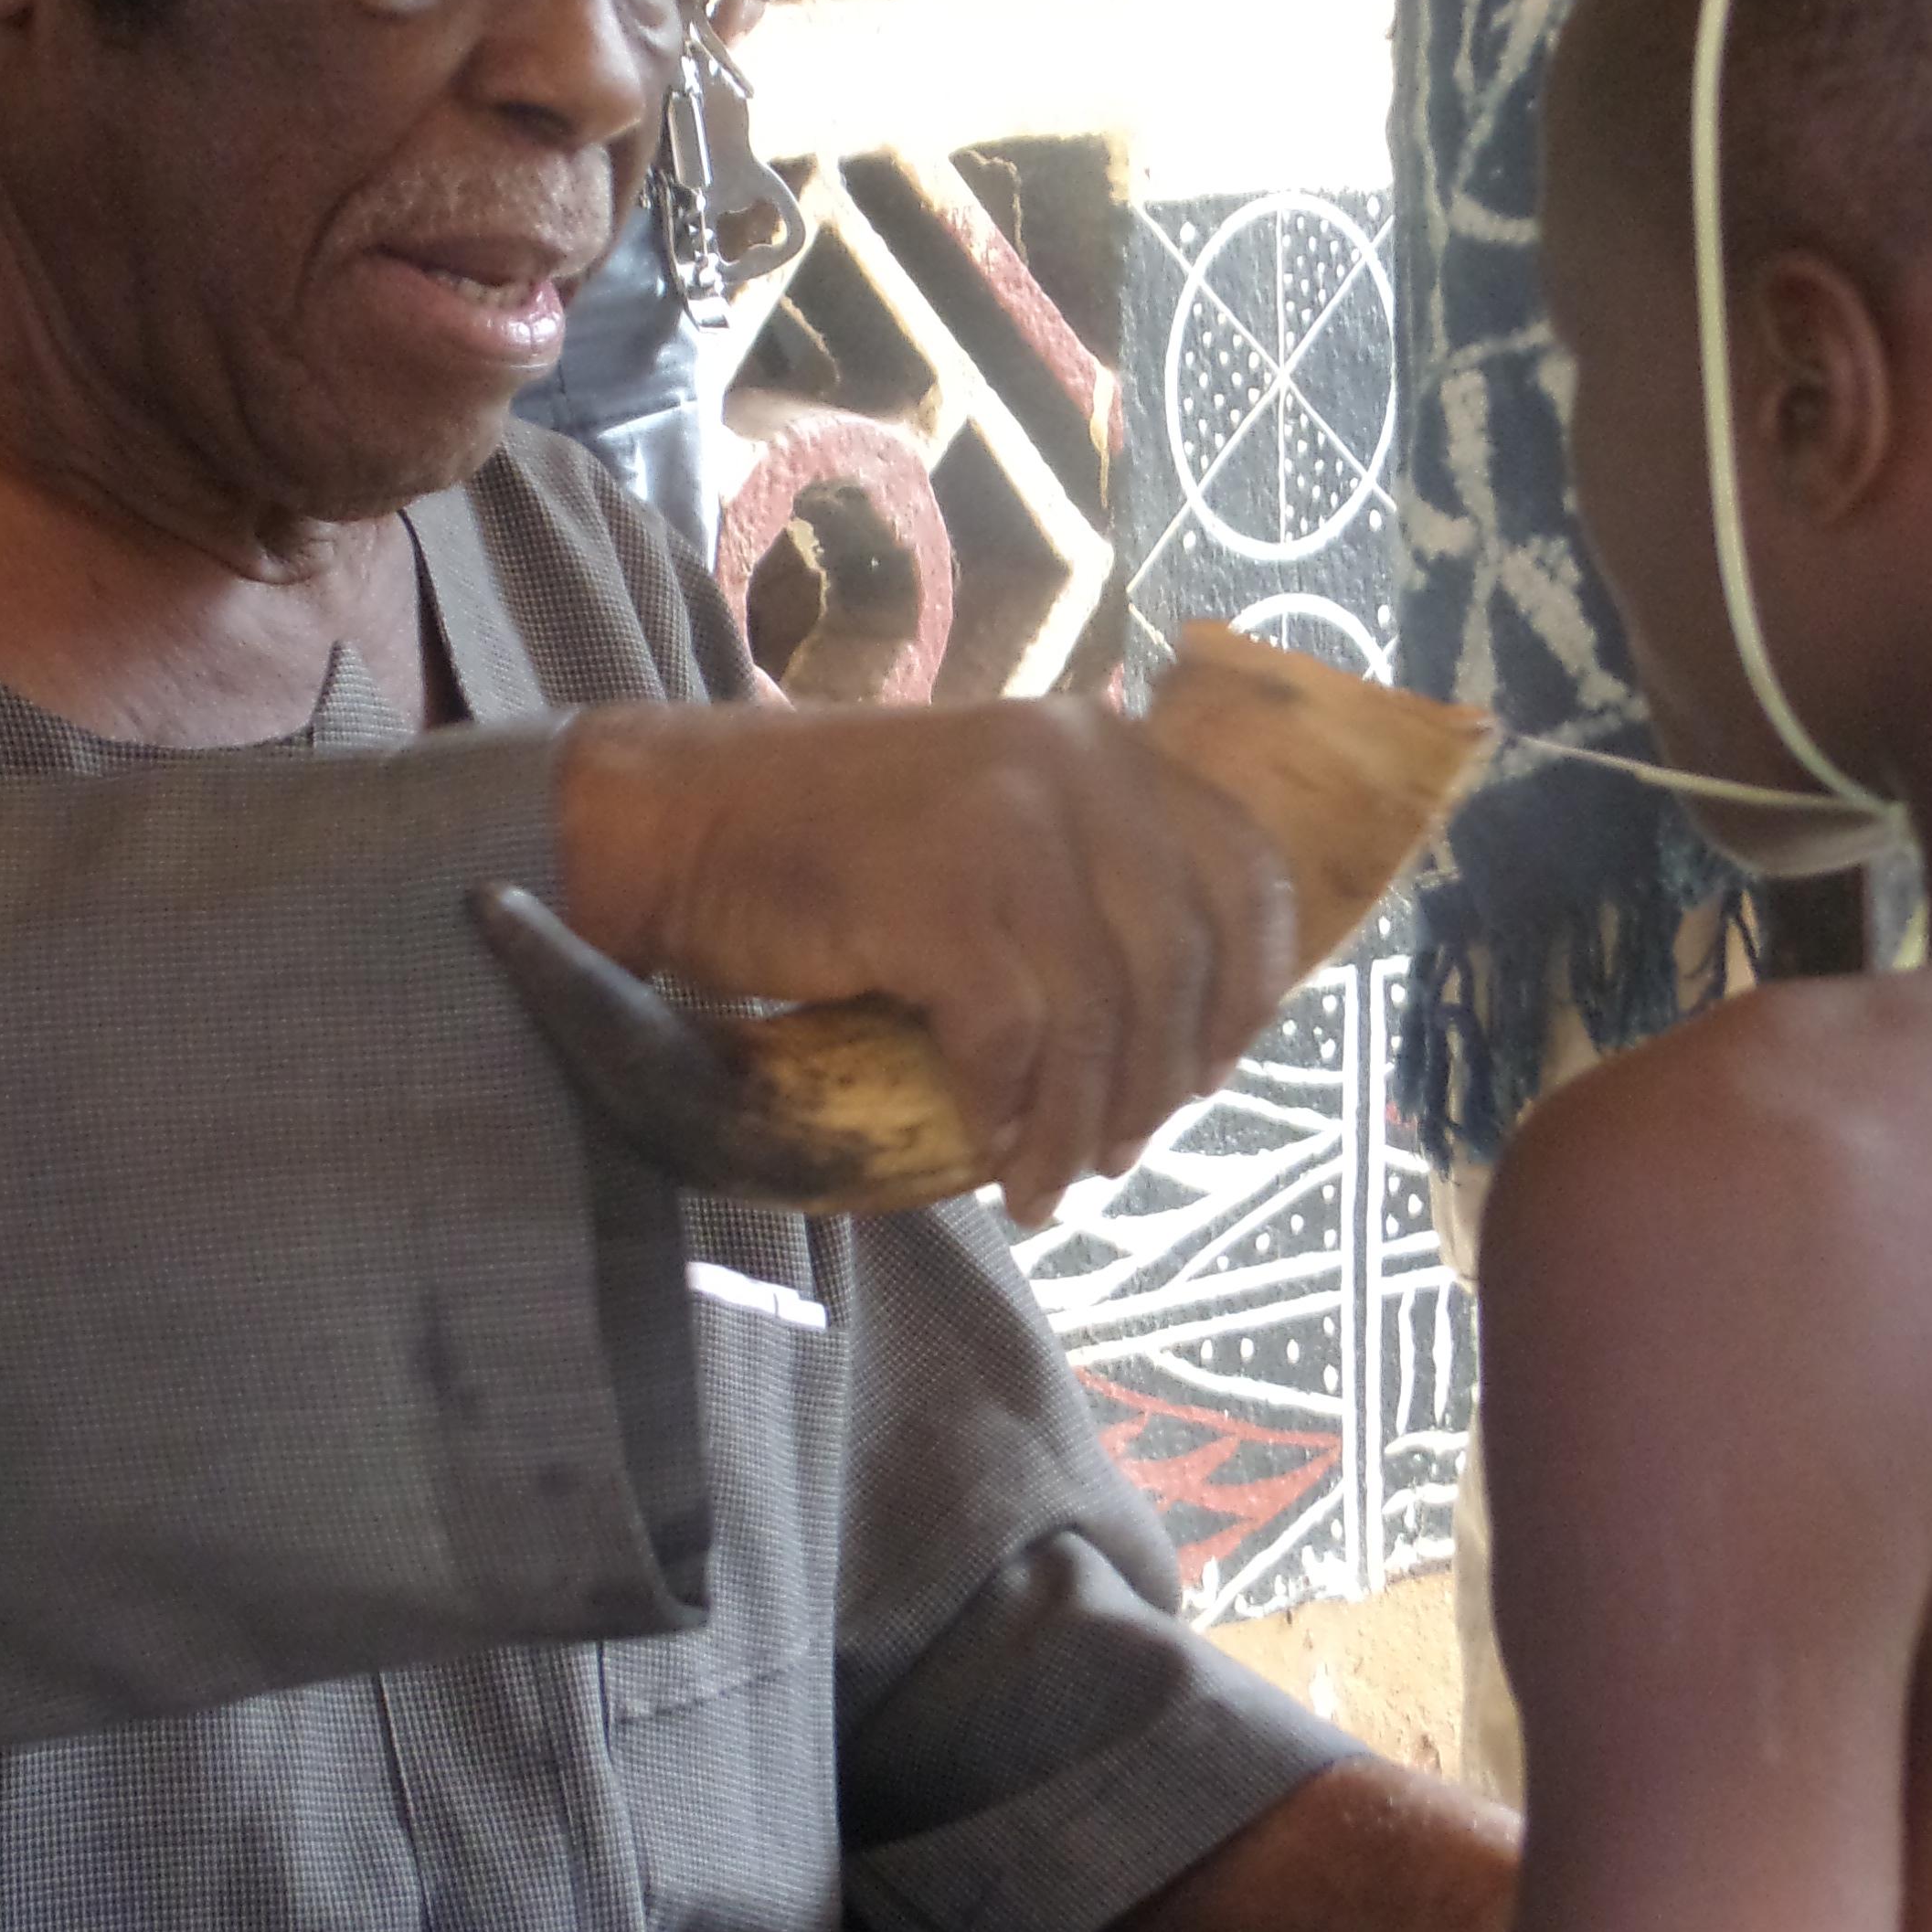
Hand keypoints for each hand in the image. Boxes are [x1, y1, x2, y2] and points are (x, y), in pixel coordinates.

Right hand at [556, 694, 1297, 1223]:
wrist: (680, 822)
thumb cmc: (834, 845)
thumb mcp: (996, 826)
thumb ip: (1088, 880)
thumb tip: (1185, 1024)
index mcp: (1105, 747)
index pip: (1246, 870)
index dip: (1251, 988)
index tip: (1214, 1070)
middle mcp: (1074, 768)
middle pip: (1181, 963)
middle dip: (1159, 1082)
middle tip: (1117, 1154)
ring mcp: (1006, 827)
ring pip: (1101, 1017)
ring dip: (1081, 1125)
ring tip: (1048, 1184)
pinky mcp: (935, 896)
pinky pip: (1011, 1042)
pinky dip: (1004, 1115)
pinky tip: (985, 1154)